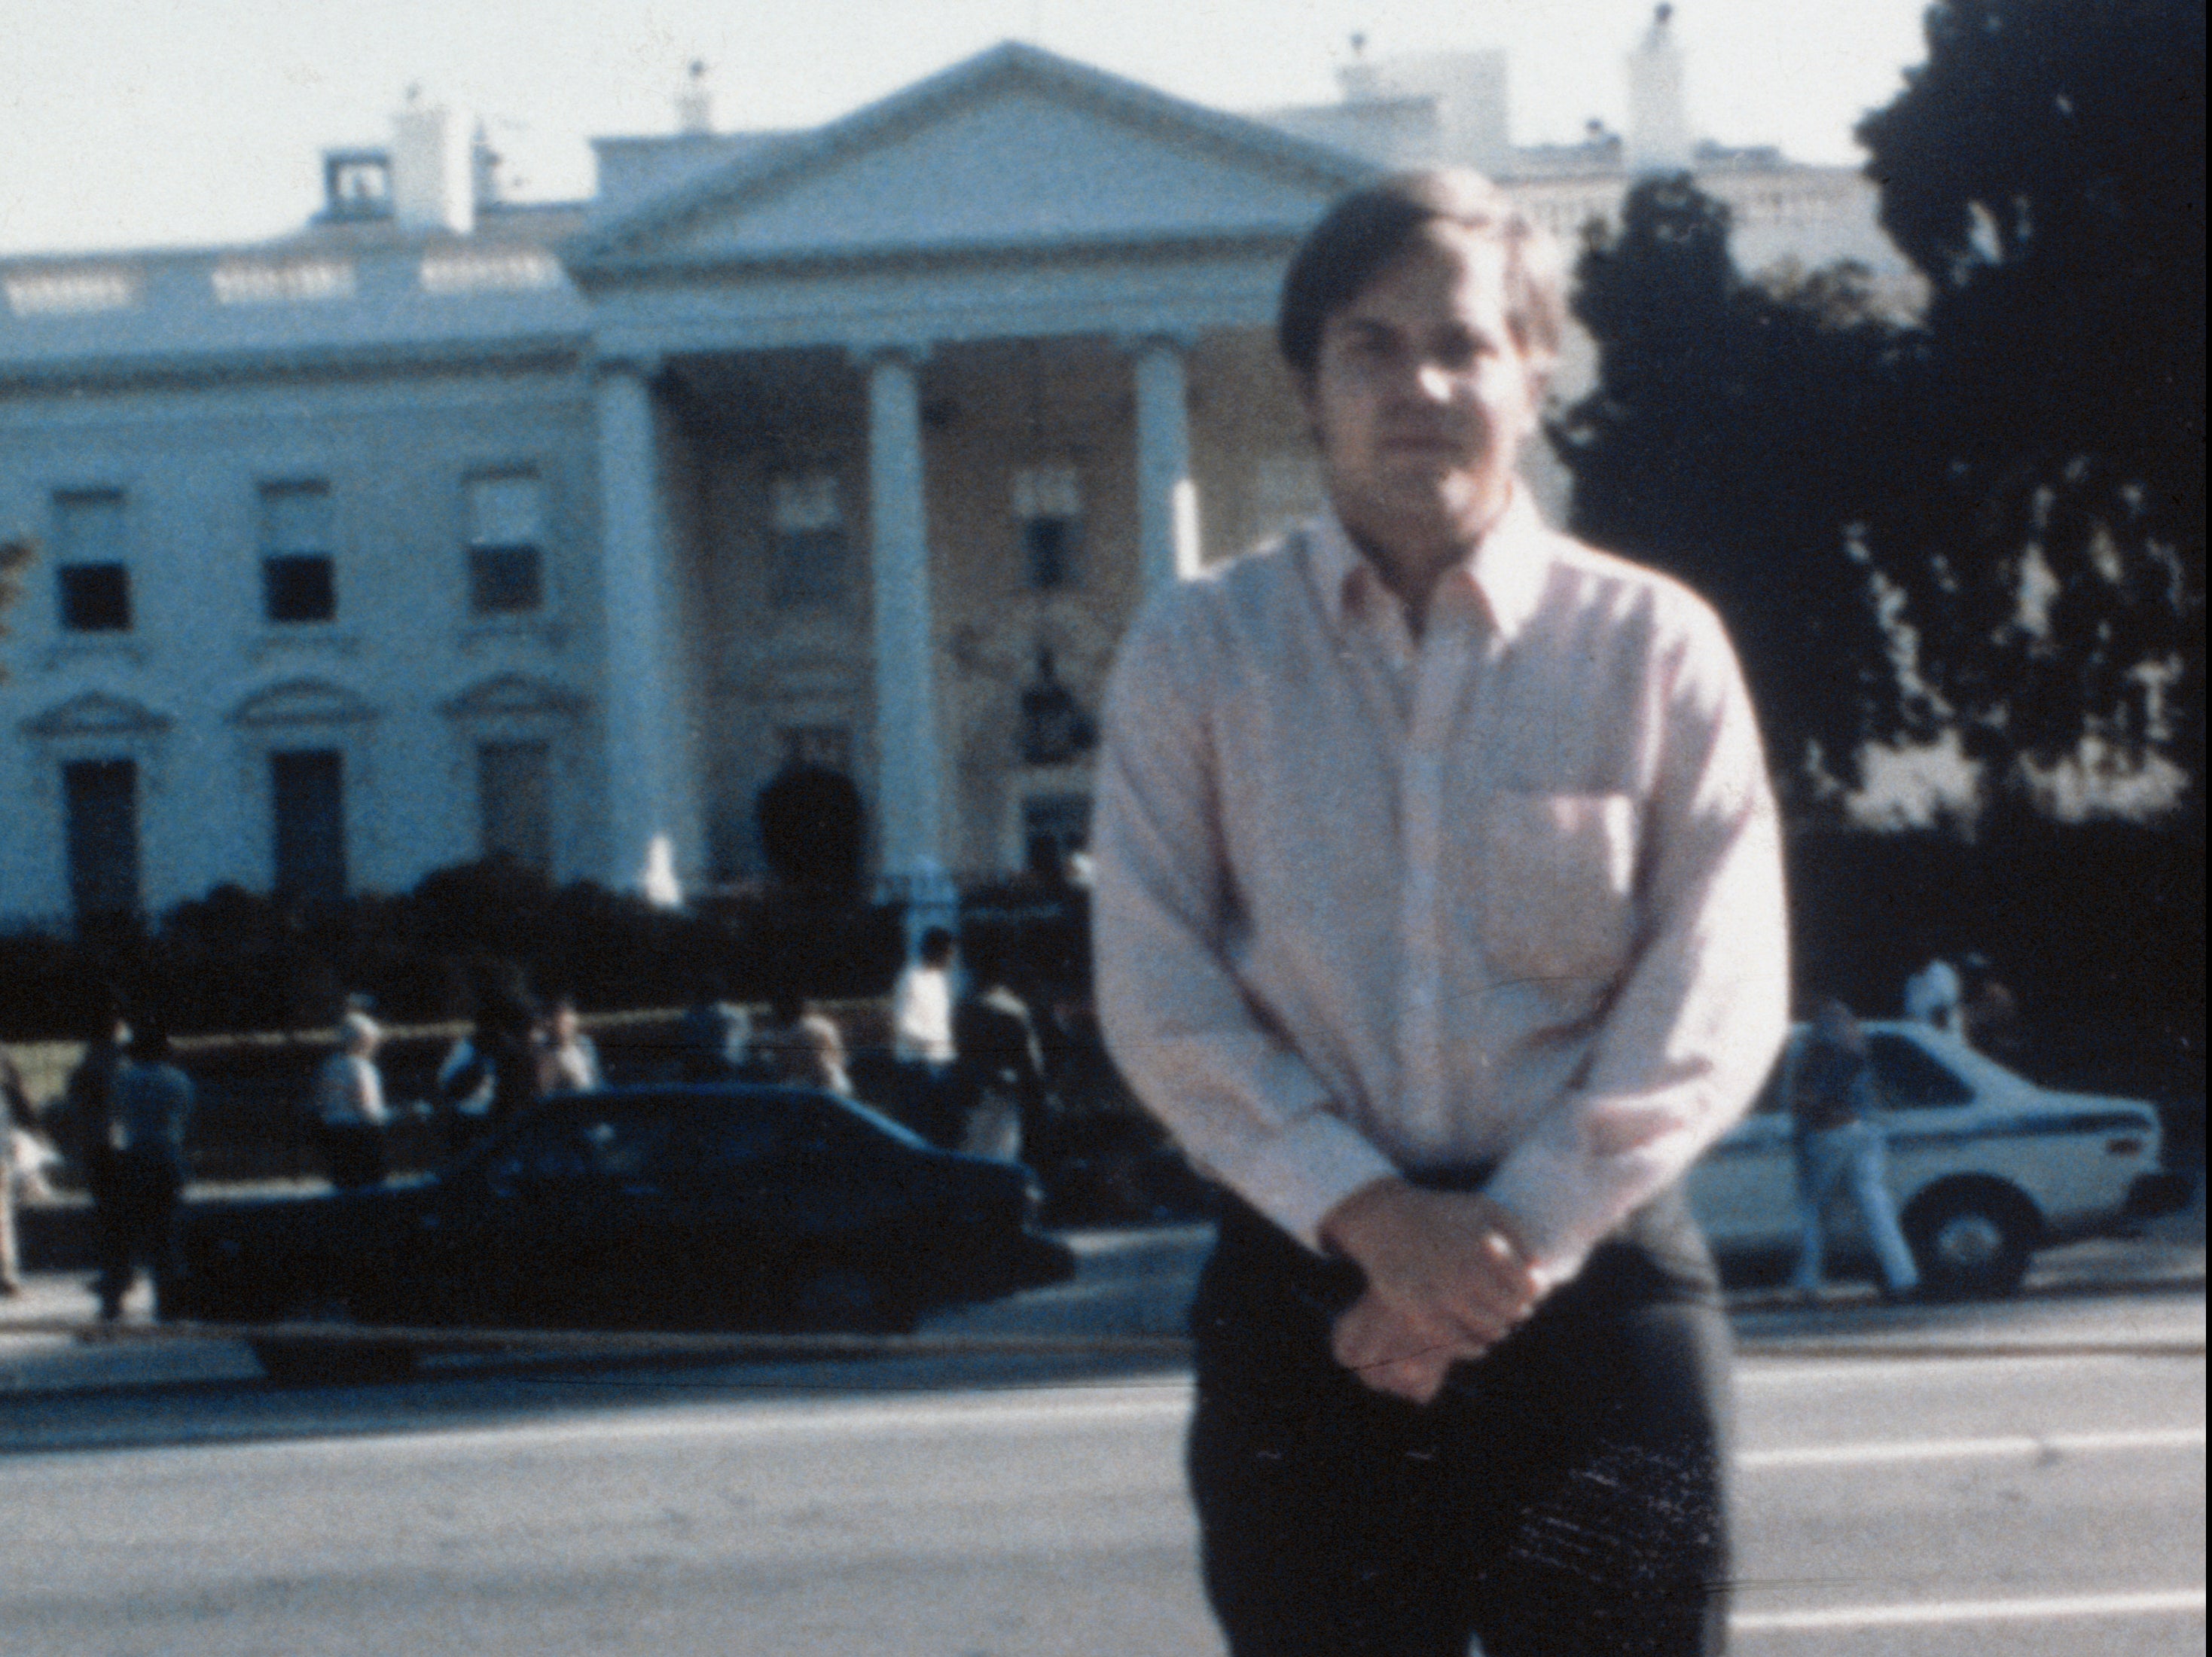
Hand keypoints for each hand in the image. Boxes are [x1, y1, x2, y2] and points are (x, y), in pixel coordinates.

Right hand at [1318, 1179, 1543, 1402]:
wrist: (1386, 1218)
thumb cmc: (1443, 1212)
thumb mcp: (1483, 1207)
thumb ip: (1518, 1233)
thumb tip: (1540, 1271)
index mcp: (1484, 1243)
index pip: (1527, 1283)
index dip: (1534, 1291)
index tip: (1532, 1291)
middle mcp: (1463, 1269)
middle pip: (1510, 1308)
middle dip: (1517, 1312)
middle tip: (1515, 1312)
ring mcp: (1439, 1290)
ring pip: (1486, 1327)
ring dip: (1498, 1330)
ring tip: (1498, 1327)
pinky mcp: (1416, 1307)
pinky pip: (1453, 1339)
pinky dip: (1470, 1348)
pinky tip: (1477, 1346)